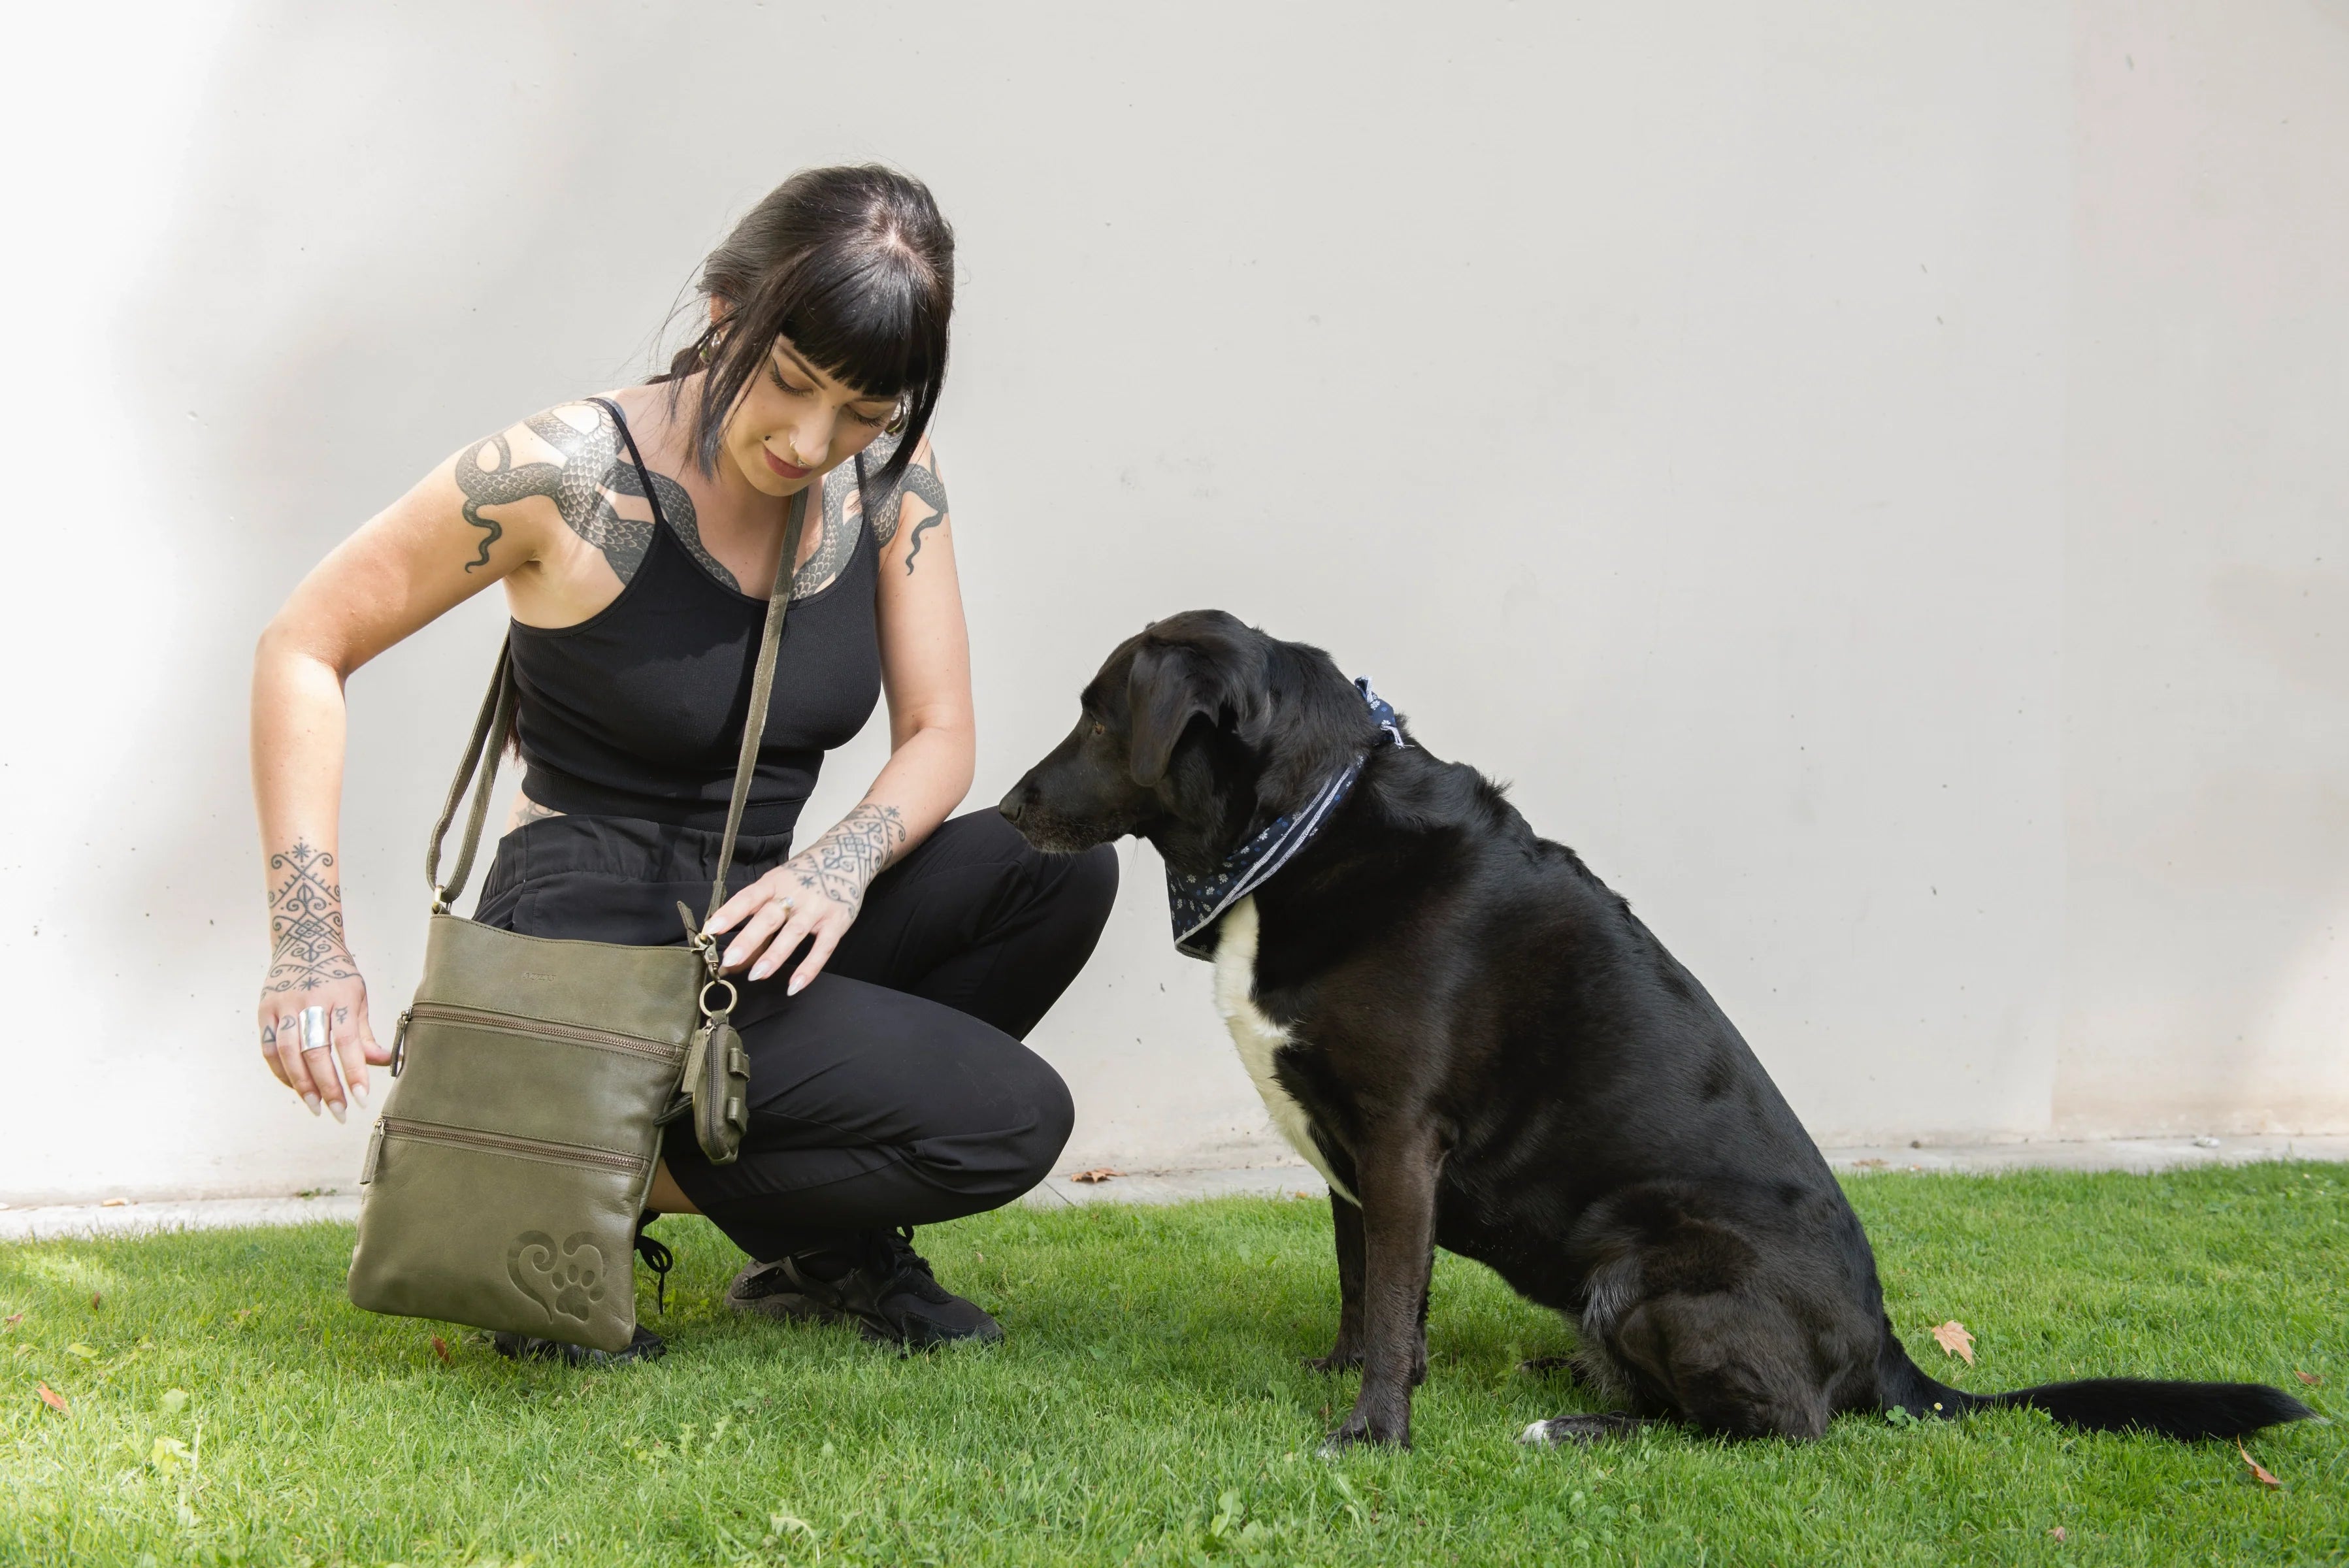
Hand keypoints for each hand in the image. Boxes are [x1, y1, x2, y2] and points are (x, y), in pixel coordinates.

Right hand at [256, 945, 385, 1121]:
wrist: (303, 939)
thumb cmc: (337, 973)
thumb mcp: (358, 995)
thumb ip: (365, 1033)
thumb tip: (385, 1062)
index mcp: (341, 995)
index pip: (348, 1040)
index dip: (354, 1071)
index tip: (361, 1099)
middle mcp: (310, 1000)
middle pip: (315, 1050)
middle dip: (328, 1085)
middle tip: (338, 1112)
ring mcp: (283, 1005)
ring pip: (288, 1052)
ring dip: (302, 1084)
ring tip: (316, 1107)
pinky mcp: (264, 1010)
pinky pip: (269, 1048)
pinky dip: (281, 1071)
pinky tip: (295, 1087)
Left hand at [706, 851, 862, 995]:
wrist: (849, 852)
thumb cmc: (804, 875)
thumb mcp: (779, 887)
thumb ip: (758, 921)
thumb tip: (733, 960)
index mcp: (774, 882)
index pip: (749, 897)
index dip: (730, 913)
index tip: (711, 930)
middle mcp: (794, 893)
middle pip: (769, 917)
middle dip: (749, 938)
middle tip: (730, 959)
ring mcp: (817, 907)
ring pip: (794, 933)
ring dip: (775, 955)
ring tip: (757, 975)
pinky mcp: (837, 922)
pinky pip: (822, 948)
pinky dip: (808, 968)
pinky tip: (794, 986)